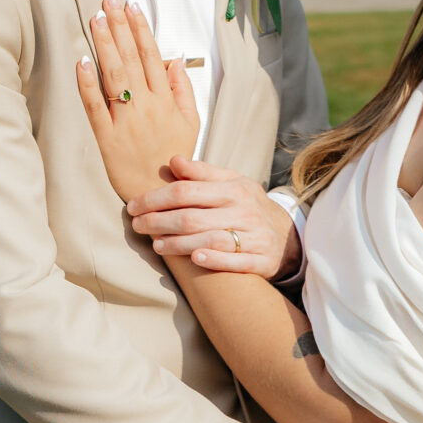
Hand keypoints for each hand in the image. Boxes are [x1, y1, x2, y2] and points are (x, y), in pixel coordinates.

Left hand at [75, 0, 198, 202]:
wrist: (161, 195)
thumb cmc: (175, 158)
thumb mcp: (191, 123)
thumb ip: (183, 90)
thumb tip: (175, 59)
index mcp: (166, 100)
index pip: (151, 55)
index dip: (140, 28)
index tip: (132, 5)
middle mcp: (146, 106)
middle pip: (130, 58)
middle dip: (119, 26)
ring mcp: (125, 121)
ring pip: (113, 75)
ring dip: (104, 44)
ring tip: (96, 18)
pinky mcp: (106, 137)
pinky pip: (94, 106)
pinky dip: (87, 83)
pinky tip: (81, 61)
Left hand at [128, 158, 300, 278]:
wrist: (288, 236)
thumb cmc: (249, 206)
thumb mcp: (232, 183)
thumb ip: (202, 173)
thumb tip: (173, 160)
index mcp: (234, 189)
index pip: (186, 190)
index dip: (156, 198)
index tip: (134, 205)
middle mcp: (244, 212)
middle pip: (192, 217)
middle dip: (159, 222)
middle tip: (137, 226)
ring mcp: (255, 238)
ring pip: (210, 240)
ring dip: (179, 244)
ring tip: (157, 246)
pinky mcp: (262, 261)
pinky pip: (236, 262)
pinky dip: (214, 261)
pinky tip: (194, 260)